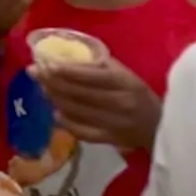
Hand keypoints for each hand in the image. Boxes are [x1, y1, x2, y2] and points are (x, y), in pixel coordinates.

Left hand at [33, 56, 161, 151]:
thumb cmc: (141, 95)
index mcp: (124, 83)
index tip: (46, 63)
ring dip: (56, 98)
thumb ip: (103, 65)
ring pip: (77, 111)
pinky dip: (67, 122)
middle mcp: (118, 103)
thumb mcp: (128, 75)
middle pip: (79, 93)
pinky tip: (56, 112)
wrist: (160, 127)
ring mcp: (113, 123)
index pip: (89, 76)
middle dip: (53, 82)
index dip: (66, 70)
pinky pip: (83, 131)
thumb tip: (71, 56)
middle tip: (35, 73)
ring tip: (42, 88)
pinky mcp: (109, 139)